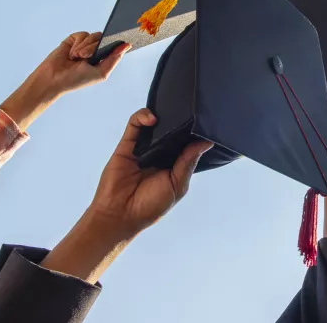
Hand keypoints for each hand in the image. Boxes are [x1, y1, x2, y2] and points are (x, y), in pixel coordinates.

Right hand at [33, 32, 129, 97]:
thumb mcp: (101, 73)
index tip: (119, 39)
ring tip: (77, 57)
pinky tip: (72, 53)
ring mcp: (85, 45)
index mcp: (104, 60)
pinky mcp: (74, 40)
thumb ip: (114, 59)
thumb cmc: (76, 80)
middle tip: (85, 57)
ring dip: (85, 46)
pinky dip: (78, 43)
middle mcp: (96, 51)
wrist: (53, 79)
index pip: (115, 47)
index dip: (117, 42)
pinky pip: (82, 34)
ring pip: (94, 36)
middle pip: (105, 39)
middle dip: (95, 47)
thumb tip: (126, 46)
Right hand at [87, 109, 212, 238]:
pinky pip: (134, 125)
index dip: (194, 133)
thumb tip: (206, 143)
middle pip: (171, 129)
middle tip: (190, 111)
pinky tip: (152, 119)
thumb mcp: (177, 185)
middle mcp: (160, 153)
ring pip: (153, 123)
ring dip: (162, 114)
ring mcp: (143, 148)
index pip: (186, 142)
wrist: (120, 215)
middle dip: (180, 119)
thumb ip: (188, 162)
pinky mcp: (127, 145)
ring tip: (171, 114)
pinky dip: (142, 116)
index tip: (204, 122)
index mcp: (175, 164)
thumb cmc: (150, 206)